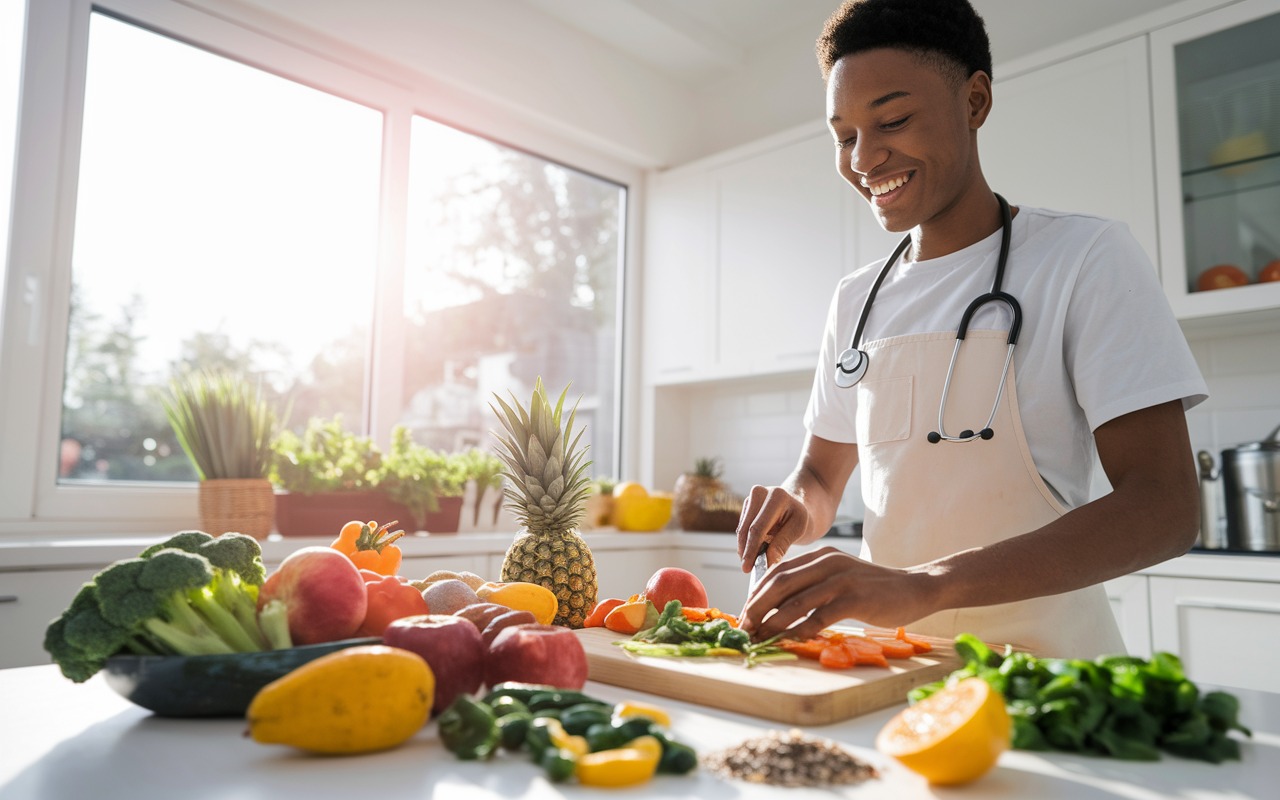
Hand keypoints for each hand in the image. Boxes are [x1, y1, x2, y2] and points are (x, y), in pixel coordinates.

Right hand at [736, 485, 810, 572]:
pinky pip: (742, 528)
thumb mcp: (799, 530)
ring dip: (745, 548)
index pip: (758, 528)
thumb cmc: (802, 518)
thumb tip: (766, 562)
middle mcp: (760, 492)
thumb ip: (782, 544)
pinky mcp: (746, 506)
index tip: (748, 568)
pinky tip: (754, 551)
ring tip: (754, 562)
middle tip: (748, 569)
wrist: (800, 506)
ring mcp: (751, 498)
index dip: (751, 550)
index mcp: (776, 496)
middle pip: (746, 528)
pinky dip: (746, 542)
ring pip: (741, 529)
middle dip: (746, 551)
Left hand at [739, 546, 936, 640]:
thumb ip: (815, 585)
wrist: (916, 588)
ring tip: (759, 637)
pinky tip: (790, 641)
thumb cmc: (875, 589)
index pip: (777, 572)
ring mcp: (840, 579)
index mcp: (820, 556)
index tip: (744, 614)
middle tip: (744, 627)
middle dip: (756, 606)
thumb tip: (780, 608)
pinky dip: (801, 630)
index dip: (756, 593)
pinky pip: (819, 616)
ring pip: (795, 601)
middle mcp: (826, 563)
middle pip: (780, 583)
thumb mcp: (841, 577)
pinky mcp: (854, 598)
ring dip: (773, 622)